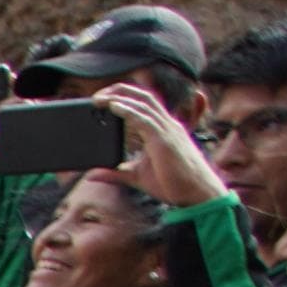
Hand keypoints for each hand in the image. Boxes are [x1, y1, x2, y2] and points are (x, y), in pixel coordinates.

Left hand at [87, 80, 223, 209]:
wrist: (195, 195)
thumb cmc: (172, 185)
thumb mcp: (136, 177)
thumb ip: (114, 173)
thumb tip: (91, 175)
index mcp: (162, 130)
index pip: (144, 105)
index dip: (125, 97)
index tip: (103, 100)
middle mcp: (166, 125)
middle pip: (144, 97)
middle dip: (120, 91)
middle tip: (96, 96)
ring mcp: (167, 130)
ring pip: (144, 103)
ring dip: (120, 98)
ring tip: (99, 99)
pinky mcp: (164, 140)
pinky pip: (144, 119)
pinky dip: (128, 111)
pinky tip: (113, 107)